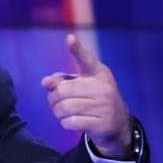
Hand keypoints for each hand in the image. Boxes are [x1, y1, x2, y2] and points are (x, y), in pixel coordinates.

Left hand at [41, 33, 131, 157]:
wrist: (117, 123)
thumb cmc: (92, 98)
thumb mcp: (80, 84)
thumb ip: (61, 80)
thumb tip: (45, 82)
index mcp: (98, 72)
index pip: (85, 59)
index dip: (76, 49)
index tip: (69, 38)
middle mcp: (103, 88)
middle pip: (62, 91)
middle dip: (53, 99)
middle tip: (55, 102)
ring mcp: (105, 106)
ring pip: (65, 108)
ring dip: (57, 113)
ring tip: (61, 112)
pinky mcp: (103, 124)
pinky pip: (71, 122)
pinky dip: (65, 123)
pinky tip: (70, 121)